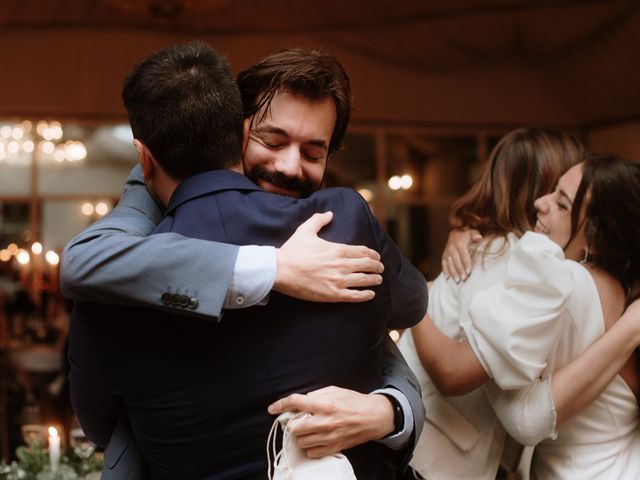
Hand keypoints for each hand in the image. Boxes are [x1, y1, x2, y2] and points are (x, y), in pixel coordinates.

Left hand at [268, 386, 393, 457]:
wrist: (373, 417)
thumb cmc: (353, 402)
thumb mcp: (334, 390)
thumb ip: (315, 395)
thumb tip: (300, 402)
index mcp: (324, 404)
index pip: (295, 403)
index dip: (280, 405)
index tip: (272, 409)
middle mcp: (324, 422)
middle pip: (294, 427)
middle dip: (292, 423)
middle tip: (297, 420)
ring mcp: (328, 437)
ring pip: (301, 441)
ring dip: (300, 435)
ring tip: (308, 429)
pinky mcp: (333, 448)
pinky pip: (311, 452)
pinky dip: (309, 446)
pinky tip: (315, 439)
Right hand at [274, 212, 383, 301]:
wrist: (280, 270)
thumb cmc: (292, 250)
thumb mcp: (305, 230)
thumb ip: (319, 220)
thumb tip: (329, 213)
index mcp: (338, 249)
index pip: (363, 251)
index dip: (373, 254)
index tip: (376, 257)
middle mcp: (342, 265)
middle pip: (368, 265)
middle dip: (377, 267)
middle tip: (380, 268)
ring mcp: (338, 280)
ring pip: (365, 280)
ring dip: (375, 280)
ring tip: (378, 280)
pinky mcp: (333, 294)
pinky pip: (355, 296)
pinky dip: (366, 295)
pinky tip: (371, 294)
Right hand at [441, 228, 481, 281]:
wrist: (456, 233)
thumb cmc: (467, 235)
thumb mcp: (472, 232)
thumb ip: (475, 235)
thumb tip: (478, 238)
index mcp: (459, 243)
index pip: (463, 255)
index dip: (466, 263)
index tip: (469, 271)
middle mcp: (451, 248)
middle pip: (456, 261)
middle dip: (460, 270)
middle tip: (464, 278)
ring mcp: (447, 252)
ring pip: (449, 264)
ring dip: (453, 273)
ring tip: (457, 280)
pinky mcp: (444, 256)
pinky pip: (443, 264)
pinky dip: (445, 271)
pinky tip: (447, 278)